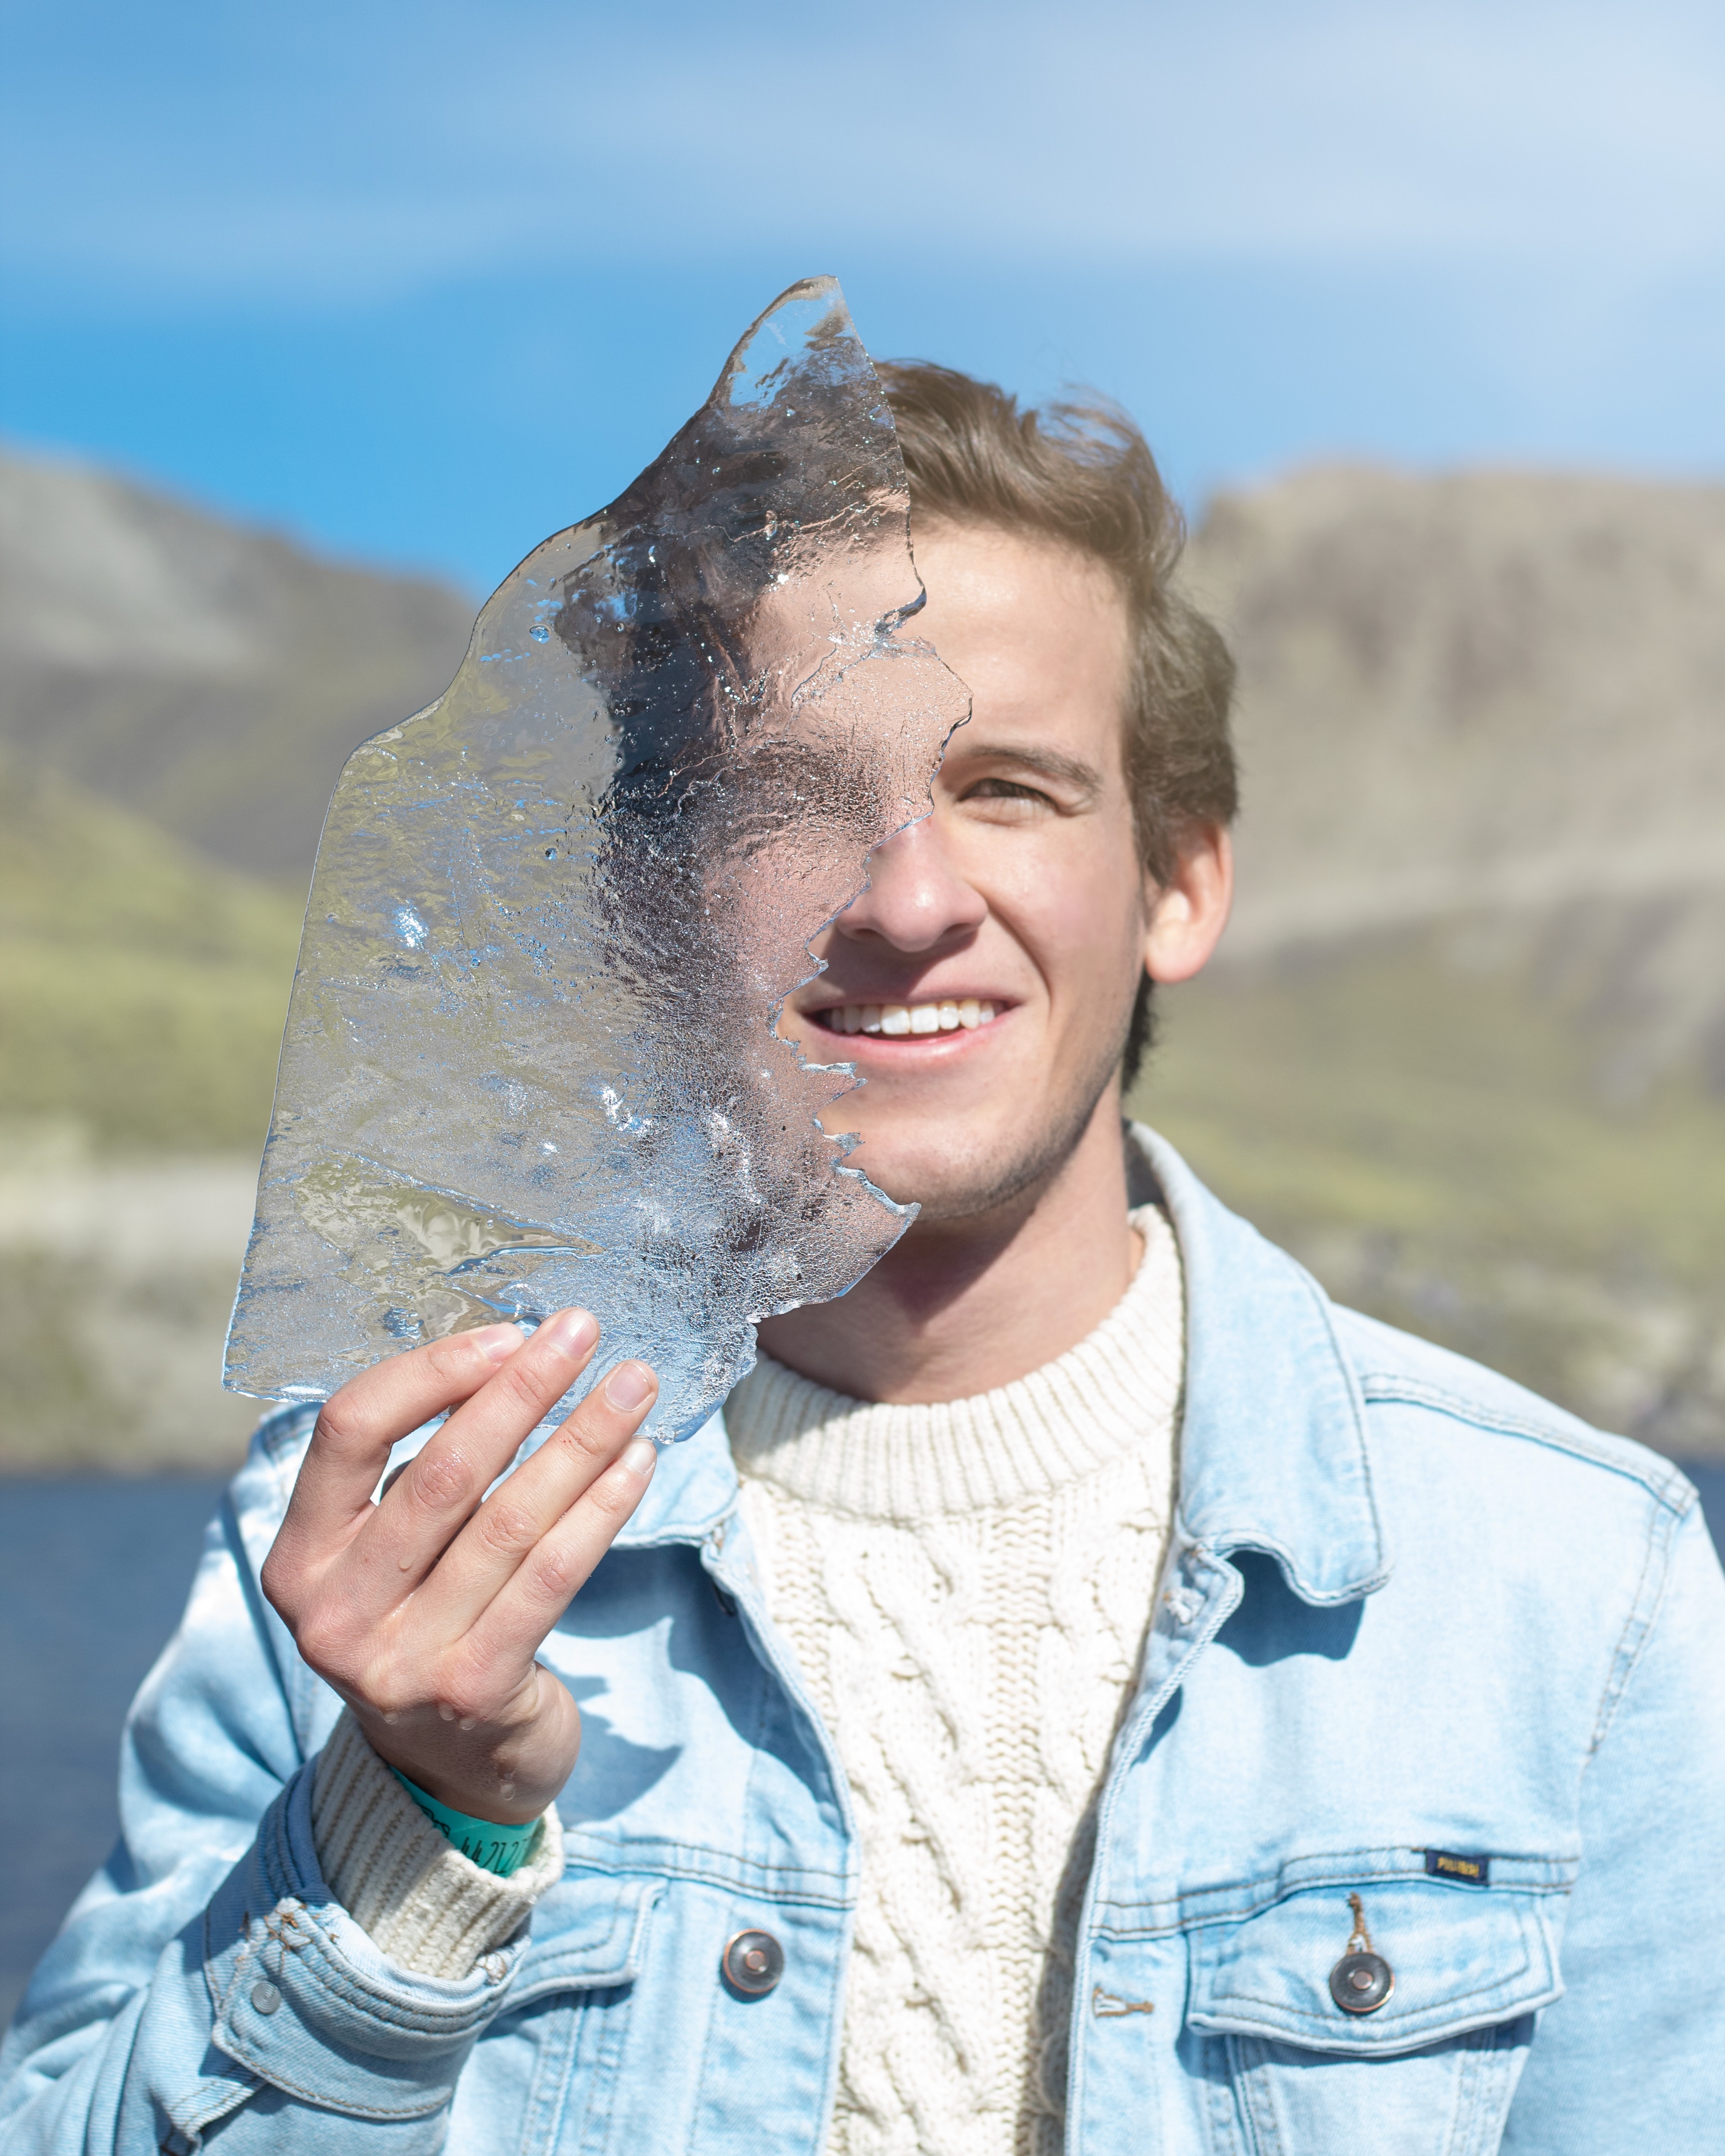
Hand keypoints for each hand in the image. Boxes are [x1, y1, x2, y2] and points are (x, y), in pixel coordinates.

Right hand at [260, 1310, 658, 1823]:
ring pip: (509, 1520)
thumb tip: (511, 1356)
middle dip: (523, 1389)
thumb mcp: (389, 1553)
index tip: (508, 1333)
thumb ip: (418, 1473)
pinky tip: (639, 1461)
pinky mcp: (473, 1691)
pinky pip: (551, 1577)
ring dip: (580, 1439)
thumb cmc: (427, 1622)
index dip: (431, 1372)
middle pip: (441, 1471)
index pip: (350, 1430)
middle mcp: (334, 1610)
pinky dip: (601, 1509)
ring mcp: (400, 1659)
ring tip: (634, 1384)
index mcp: (300, 1554)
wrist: (449, 1769)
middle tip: (584, 1331)